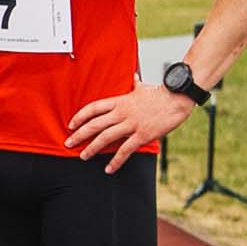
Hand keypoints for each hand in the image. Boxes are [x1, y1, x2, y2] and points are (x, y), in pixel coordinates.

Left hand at [65, 83, 191, 172]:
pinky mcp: (142, 134)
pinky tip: (109, 168)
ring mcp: (131, 124)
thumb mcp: (143, 87)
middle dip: (79, 135)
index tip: (71, 125)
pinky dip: (116, 160)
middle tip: (68, 143)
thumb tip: (133, 77)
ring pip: (105, 137)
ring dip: (92, 148)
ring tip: (83, 156)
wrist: (178, 98)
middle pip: (94, 124)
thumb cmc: (161, 93)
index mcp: (120, 101)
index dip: (80, 117)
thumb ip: (134, 84)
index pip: (93, 108)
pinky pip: (125, 150)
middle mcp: (122, 113)